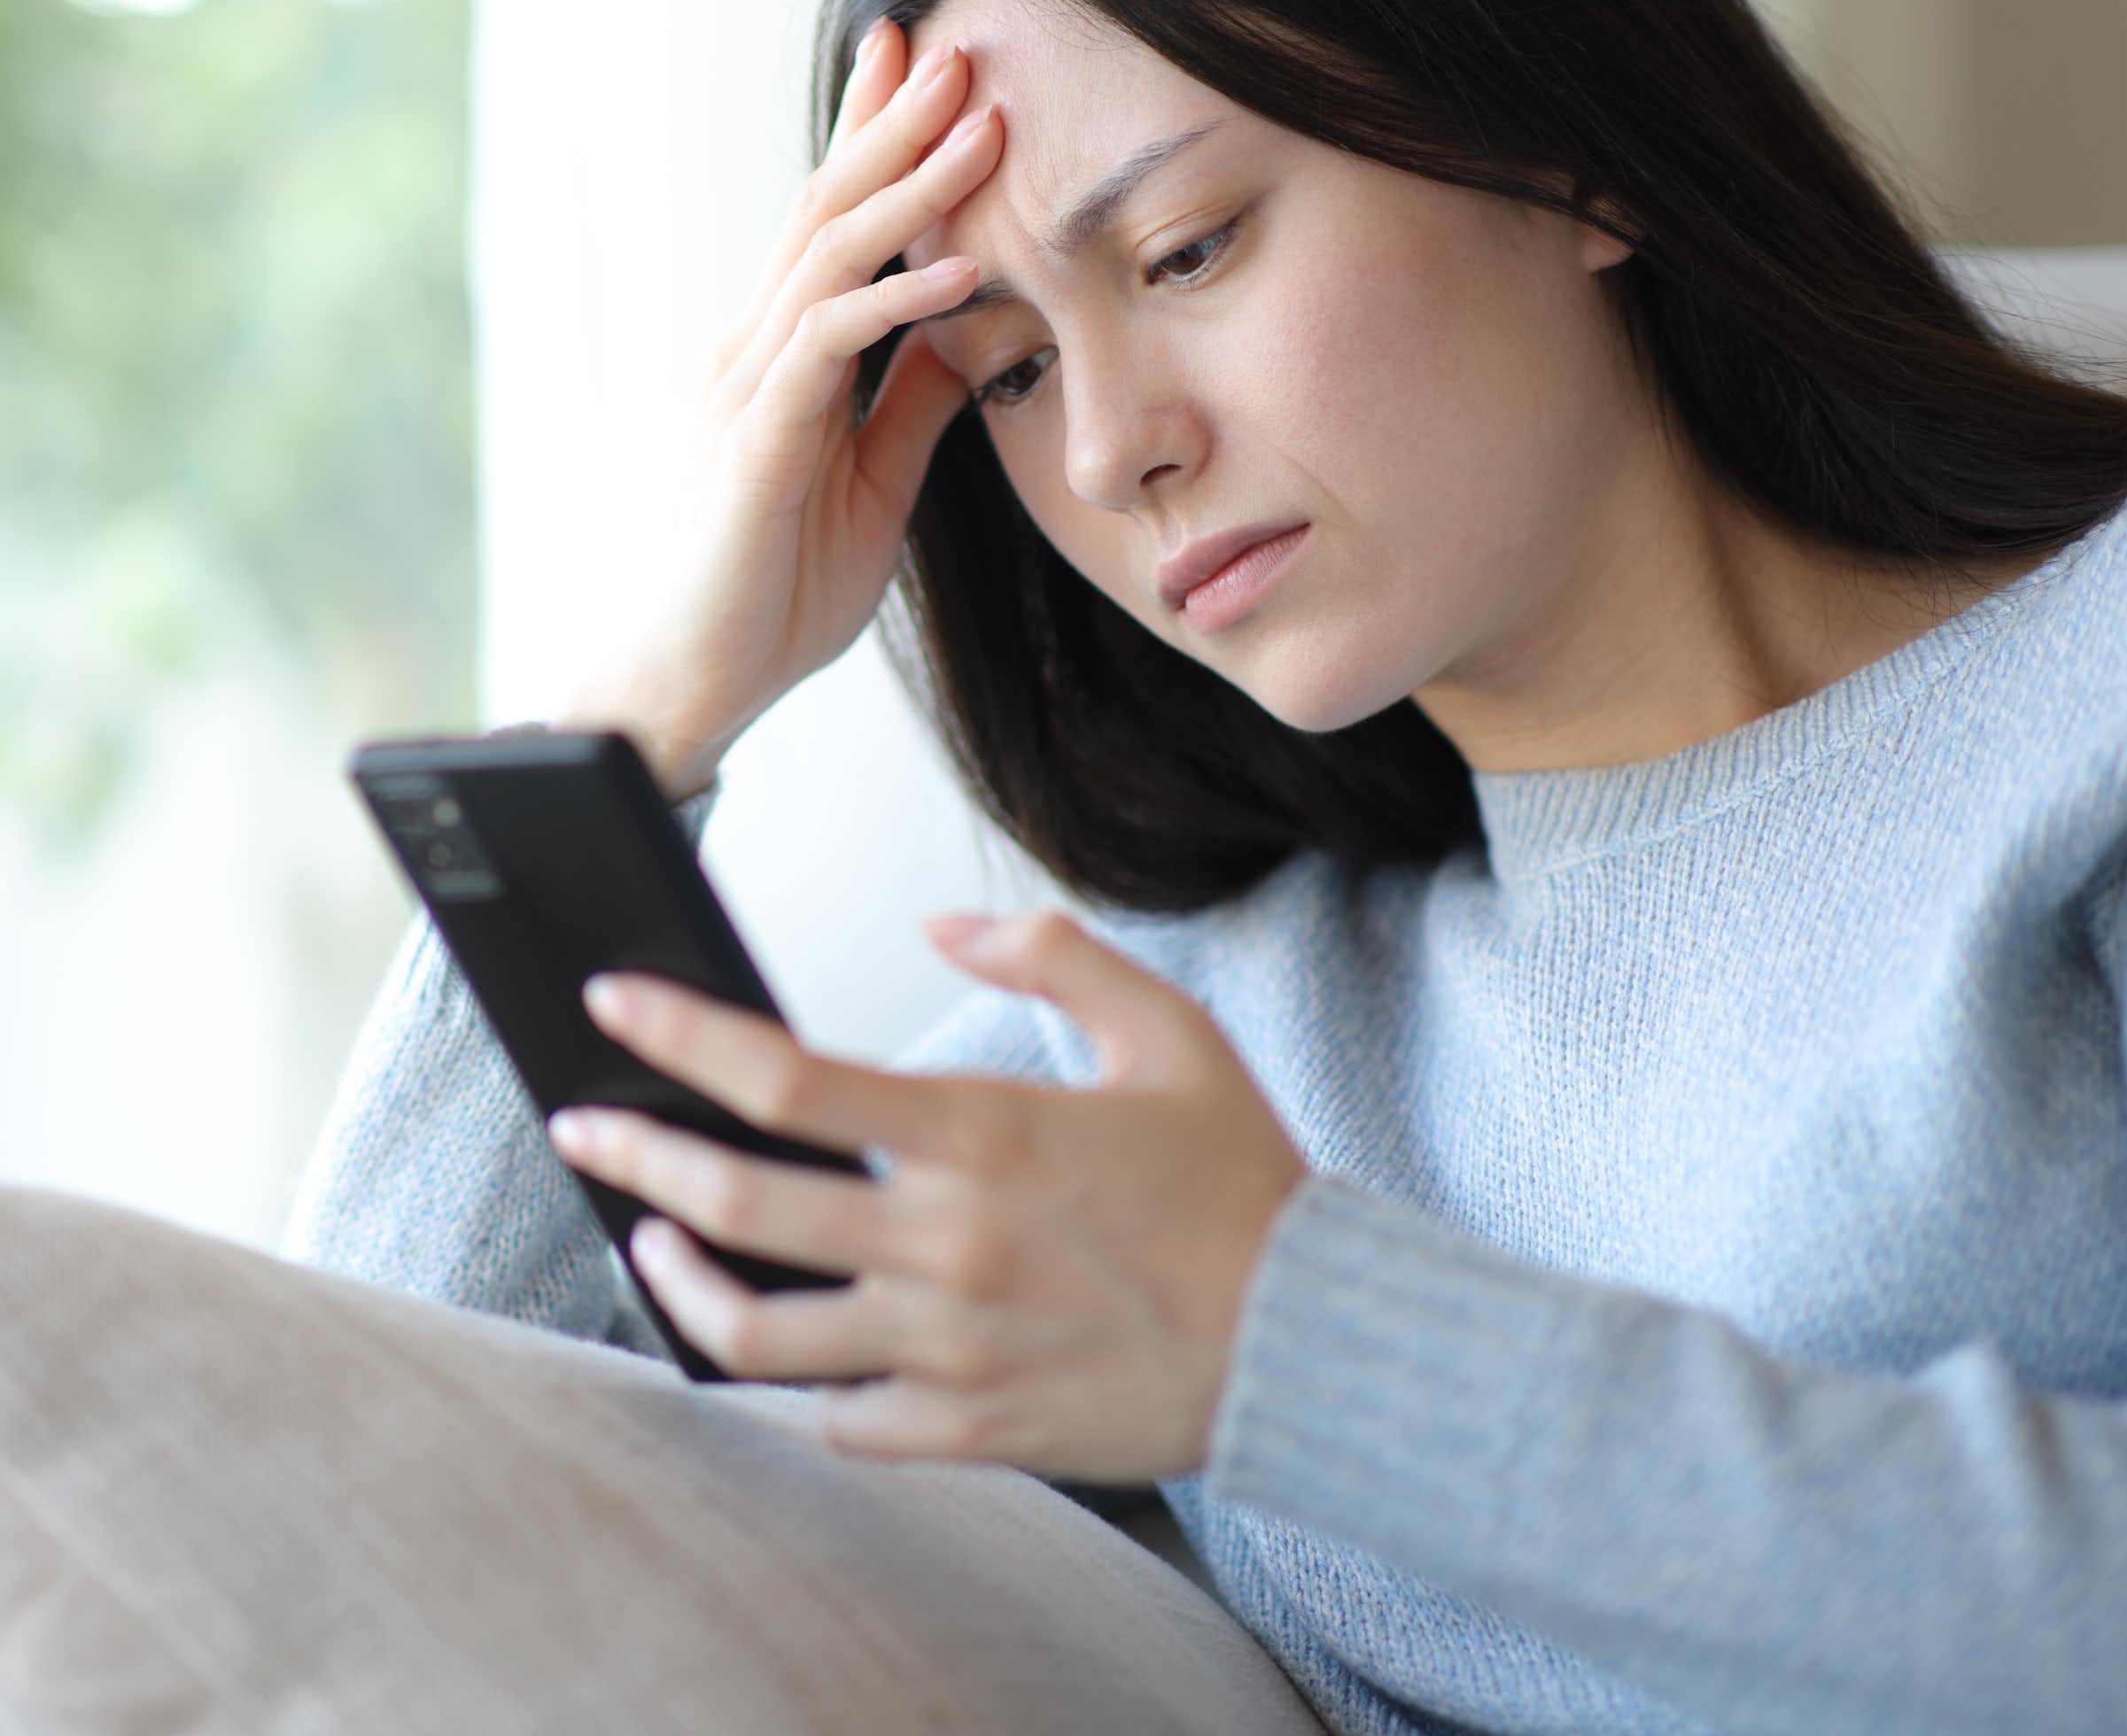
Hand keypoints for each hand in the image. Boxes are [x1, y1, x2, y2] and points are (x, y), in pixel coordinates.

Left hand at [544, 910, 1312, 1482]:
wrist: (1307, 1339)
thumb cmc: (1236, 1180)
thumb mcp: (1168, 1028)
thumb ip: (1051, 955)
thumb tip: (940, 929)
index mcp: (987, 1134)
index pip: (788, 1079)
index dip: (682, 1035)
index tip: (615, 1005)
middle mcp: (949, 1245)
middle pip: (740, 1207)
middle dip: (637, 1156)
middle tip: (585, 1125)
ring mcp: (951, 1349)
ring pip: (756, 1335)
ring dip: (678, 1285)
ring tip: (645, 1241)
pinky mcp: (970, 1430)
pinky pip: (835, 1419)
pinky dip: (789, 1380)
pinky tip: (773, 1339)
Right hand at [553, 20, 1003, 800]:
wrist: (692, 681)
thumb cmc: (771, 586)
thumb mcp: (873, 479)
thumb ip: (911, 401)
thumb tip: (969, 331)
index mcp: (783, 353)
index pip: (834, 223)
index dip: (877, 140)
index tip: (932, 68)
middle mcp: (756, 348)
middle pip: (827, 207)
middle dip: (893, 123)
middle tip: (958, 44)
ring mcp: (748, 387)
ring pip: (830, 255)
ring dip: (911, 185)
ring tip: (984, 122)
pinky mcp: (756, 441)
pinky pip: (830, 347)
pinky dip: (899, 301)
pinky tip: (964, 268)